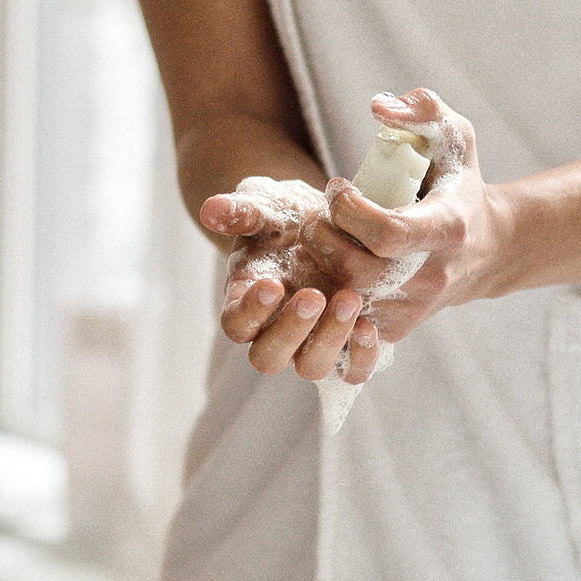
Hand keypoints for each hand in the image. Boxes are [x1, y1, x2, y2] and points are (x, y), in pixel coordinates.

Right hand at [200, 176, 381, 383]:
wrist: (331, 229)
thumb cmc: (288, 222)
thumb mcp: (268, 208)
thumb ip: (244, 212)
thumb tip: (212, 210)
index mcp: (246, 306)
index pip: (237, 325)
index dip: (250, 311)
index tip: (272, 283)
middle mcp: (276, 335)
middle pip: (269, 357)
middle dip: (291, 329)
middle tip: (314, 295)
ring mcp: (311, 347)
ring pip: (311, 367)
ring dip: (329, 339)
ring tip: (350, 299)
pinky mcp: (348, 350)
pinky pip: (352, 372)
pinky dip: (361, 356)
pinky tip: (369, 326)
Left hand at [323, 90, 506, 342]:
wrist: (486, 251)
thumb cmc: (459, 186)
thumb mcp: (455, 138)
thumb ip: (423, 109)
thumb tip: (378, 107)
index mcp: (447, 230)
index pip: (387, 233)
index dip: (348, 209)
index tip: (340, 187)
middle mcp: (432, 278)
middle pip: (355, 269)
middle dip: (321, 236)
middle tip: (319, 214)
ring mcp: (415, 309)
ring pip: (344, 299)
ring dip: (317, 265)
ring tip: (321, 237)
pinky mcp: (398, 327)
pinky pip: (345, 320)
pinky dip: (325, 293)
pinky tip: (327, 267)